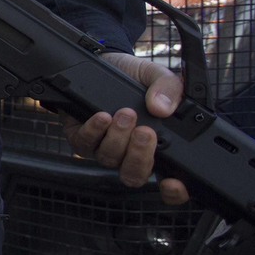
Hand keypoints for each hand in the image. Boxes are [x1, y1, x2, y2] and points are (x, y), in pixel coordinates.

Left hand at [61, 52, 188, 205]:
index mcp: (155, 146)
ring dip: (118, 138)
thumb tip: (163, 108)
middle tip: (146, 132)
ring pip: (110, 159)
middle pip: (134, 175)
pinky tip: (102, 116)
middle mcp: (129, 153)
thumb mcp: (157, 76)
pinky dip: (95, 130)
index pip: (169, 180)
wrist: (105, 63)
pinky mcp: (80, 139)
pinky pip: (85, 143)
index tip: (173, 182)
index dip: (173, 191)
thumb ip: (169, 88)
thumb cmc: (135, 79)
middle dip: (141, 157)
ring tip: (125, 114)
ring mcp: (104, 149)